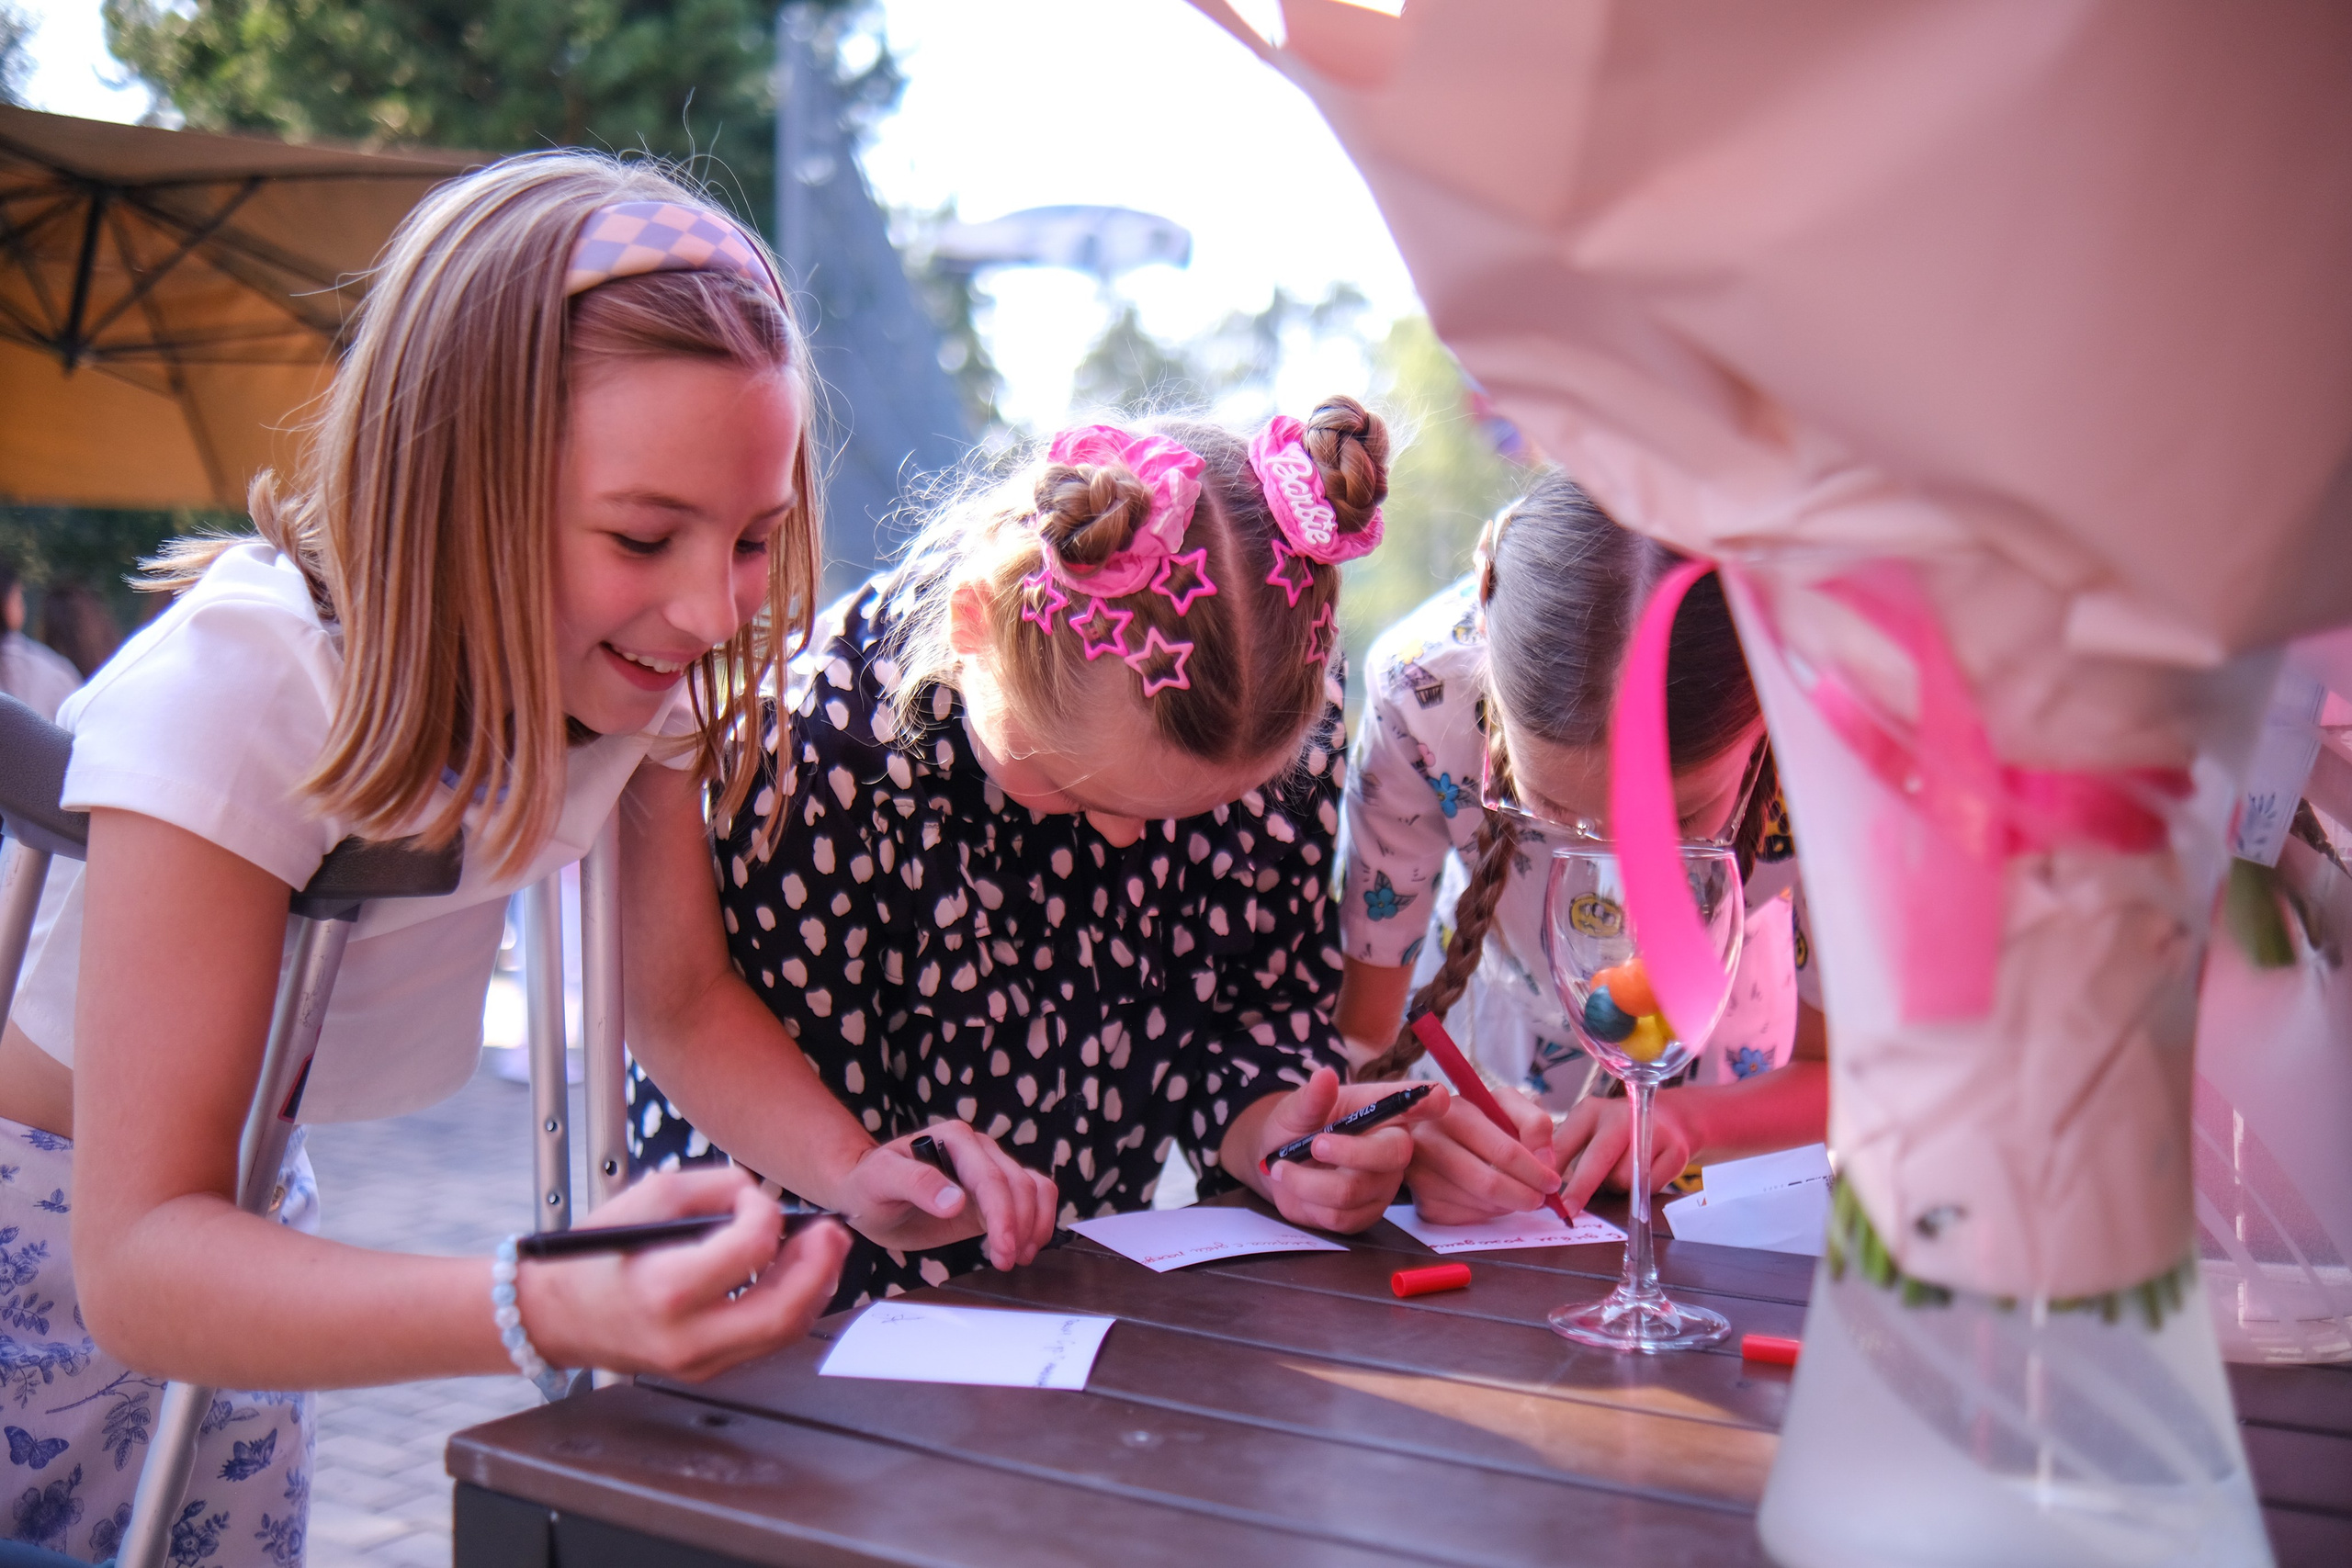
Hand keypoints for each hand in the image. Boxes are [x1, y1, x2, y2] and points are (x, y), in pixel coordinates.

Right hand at [519, 1166, 848, 1381]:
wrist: (557, 1315)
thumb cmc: (596, 1255)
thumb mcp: (645, 1199)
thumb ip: (710, 1186)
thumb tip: (758, 1192)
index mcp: (667, 1289)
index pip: (749, 1251)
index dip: (766, 1214)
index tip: (755, 1198)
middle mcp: (687, 1337)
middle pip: (782, 1311)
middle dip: (821, 1266)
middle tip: (834, 1231)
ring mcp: (700, 1362)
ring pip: (783, 1332)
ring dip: (815, 1285)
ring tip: (823, 1247)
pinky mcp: (708, 1369)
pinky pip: (765, 1340)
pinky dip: (791, 1304)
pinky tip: (795, 1273)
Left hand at [834, 1120, 1058, 1270]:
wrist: (865, 1195)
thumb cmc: (868, 1185)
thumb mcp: (879, 1182)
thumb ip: (916, 1184)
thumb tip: (956, 1202)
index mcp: (953, 1139)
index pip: (990, 1177)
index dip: (1003, 1214)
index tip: (1003, 1249)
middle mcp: (978, 1149)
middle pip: (1019, 1184)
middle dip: (1018, 1226)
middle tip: (1006, 1262)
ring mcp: (989, 1169)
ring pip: (1035, 1188)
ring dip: (1034, 1224)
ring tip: (1018, 1257)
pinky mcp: (992, 1192)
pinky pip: (1032, 1197)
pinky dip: (1036, 1221)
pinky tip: (1022, 1247)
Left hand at [1252, 1067, 1449, 1232]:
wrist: (1276, 1163)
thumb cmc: (1297, 1126)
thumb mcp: (1297, 1108)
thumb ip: (1311, 1098)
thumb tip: (1324, 1077)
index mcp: (1382, 1112)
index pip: (1416, 1104)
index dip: (1428, 1103)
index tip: (1438, 1097)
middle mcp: (1392, 1149)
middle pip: (1392, 1155)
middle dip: (1350, 1152)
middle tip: (1314, 1144)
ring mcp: (1382, 1186)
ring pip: (1354, 1191)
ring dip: (1309, 1182)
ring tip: (1284, 1167)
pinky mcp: (1364, 1215)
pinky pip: (1340, 1217)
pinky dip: (1308, 1202)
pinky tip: (1298, 1188)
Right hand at [1405, 1083, 1564, 1223]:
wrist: (1429, 1135)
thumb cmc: (1473, 1120)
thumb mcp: (1504, 1105)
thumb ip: (1533, 1124)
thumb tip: (1545, 1162)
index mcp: (1452, 1112)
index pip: (1503, 1152)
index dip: (1535, 1171)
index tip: (1552, 1181)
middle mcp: (1428, 1143)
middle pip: (1490, 1185)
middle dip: (1525, 1196)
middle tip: (1541, 1198)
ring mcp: (1422, 1177)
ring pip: (1482, 1205)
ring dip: (1508, 1205)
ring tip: (1514, 1191)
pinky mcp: (1424, 1205)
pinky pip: (1469, 1219)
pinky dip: (1489, 1213)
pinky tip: (1489, 1198)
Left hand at [1554, 1091, 1699, 1212]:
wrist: (1672, 1117)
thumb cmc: (1619, 1129)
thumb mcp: (1588, 1129)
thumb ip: (1566, 1151)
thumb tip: (1543, 1185)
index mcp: (1591, 1111)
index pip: (1566, 1142)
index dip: (1552, 1169)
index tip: (1542, 1192)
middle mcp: (1622, 1116)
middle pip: (1598, 1158)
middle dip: (1581, 1188)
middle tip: (1568, 1210)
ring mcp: (1652, 1132)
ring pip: (1624, 1178)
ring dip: (1616, 1187)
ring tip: (1619, 1173)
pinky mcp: (1675, 1152)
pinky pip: (1648, 1186)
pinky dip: (1639, 1189)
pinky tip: (1641, 1173)